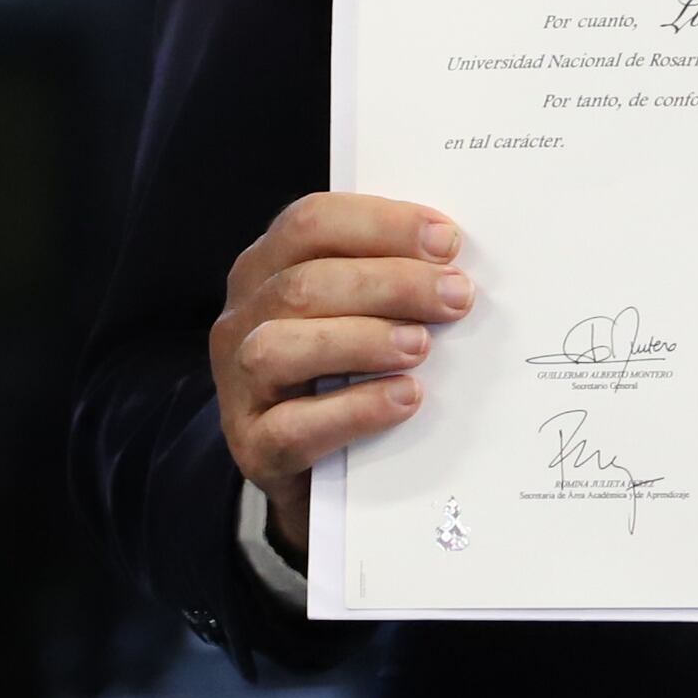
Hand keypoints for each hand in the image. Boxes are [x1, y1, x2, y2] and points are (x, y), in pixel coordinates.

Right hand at [210, 193, 471, 556]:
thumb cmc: (343, 375)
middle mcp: (242, 318)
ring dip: (362, 340)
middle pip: (304, 282)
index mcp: (267, 267)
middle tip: (455, 296)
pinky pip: (293, 426)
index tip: (447, 241)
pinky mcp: (253, 447)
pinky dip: (355, 409)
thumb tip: (458, 265)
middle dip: (390, 283)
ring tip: (422, 346)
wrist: (314, 473)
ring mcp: (239, 384)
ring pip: (280, 347)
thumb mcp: (356, 314)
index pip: (311, 223)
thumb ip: (387, 282)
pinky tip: (405, 397)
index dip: (381, 224)